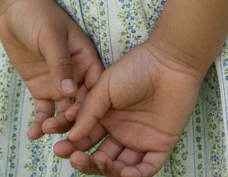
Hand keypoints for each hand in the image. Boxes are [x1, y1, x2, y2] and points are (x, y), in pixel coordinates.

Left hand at [0, 0, 104, 140]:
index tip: (81, 119)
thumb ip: (60, 63)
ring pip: (64, 111)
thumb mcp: (51, 36)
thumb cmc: (38, 14)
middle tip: (61, 132)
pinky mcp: (41, 88)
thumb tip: (70, 92)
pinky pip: (44, 111)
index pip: (96, 87)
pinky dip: (40, 123)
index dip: (92, 104)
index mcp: (86, 58)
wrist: (14, 7)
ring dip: (56, 124)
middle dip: (73, 121)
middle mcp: (76, 74)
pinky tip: (33, 134)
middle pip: (81, 104)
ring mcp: (59, 83)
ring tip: (44, 131)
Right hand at [52, 39, 204, 175]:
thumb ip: (89, 112)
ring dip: (107, 169)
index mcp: (107, 118)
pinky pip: (146, 169)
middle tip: (76, 157)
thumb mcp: (105, 86)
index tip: (58, 147)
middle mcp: (122, 132)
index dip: (72, 146)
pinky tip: (123, 172)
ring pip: (120, 168)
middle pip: (100, 157)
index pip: (86, 139)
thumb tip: (72, 137)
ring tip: (99, 159)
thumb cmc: (136, 68)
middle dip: (85, 161)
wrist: (169, 62)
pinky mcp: (160, 146)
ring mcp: (141, 141)